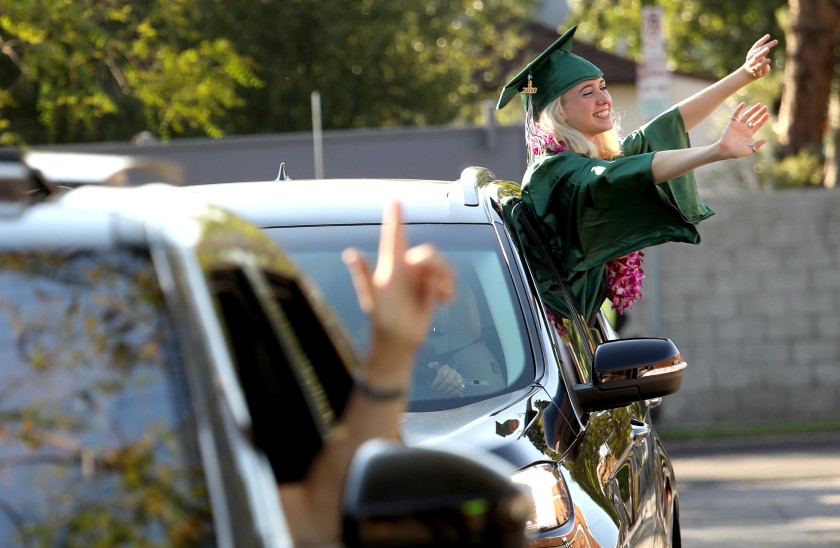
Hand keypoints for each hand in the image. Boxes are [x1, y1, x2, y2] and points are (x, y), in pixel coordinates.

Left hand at [343, 201, 455, 354]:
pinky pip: (448, 280)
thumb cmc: (381, 318)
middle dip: (436, 264)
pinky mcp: (432, 290)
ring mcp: (420, 279)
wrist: (397, 342)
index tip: (395, 200)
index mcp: (392, 266)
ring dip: (445, 278)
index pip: (394, 236)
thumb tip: (351, 254)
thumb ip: (364, 274)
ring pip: (441, 266)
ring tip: (442, 295)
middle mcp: (407, 269)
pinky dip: (449, 288)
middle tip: (436, 282)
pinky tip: (446, 300)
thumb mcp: (372, 296)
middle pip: (429, 253)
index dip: (395, 219)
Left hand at [427, 362, 464, 395]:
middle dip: (441, 387)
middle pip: (448, 381)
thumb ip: (432, 366)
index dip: (437, 382)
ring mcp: (459, 377)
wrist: (444, 379)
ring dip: (447, 391)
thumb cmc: (436, 376)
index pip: (442, 374)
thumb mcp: (432, 370)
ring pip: (454, 385)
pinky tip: (448, 394)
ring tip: (442, 392)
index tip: (433, 386)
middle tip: (437, 390)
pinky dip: (454, 392)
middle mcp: (453, 371)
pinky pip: (460, 389)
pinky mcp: (462, 383)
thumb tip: (436, 364)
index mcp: (445, 368)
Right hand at [719, 102, 768, 157]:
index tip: (768, 114)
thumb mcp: (749, 150)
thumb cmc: (735, 152)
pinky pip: (735, 115)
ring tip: (759, 104)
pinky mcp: (731, 124)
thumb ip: (757, 145)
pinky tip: (743, 103)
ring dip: (753, 110)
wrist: (725, 151)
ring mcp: (738, 126)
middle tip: (766, 107)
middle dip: (759, 113)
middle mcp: (744, 129)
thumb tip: (765, 140)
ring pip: (747, 115)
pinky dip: (738, 109)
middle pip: (753, 119)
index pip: (757, 125)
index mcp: (748, 134)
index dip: (762, 120)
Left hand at [742, 34, 777, 79]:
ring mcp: (750, 56)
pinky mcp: (751, 51)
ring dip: (767, 45)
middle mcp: (751, 62)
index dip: (763, 63)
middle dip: (761, 53)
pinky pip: (757, 45)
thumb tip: (767, 60)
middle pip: (756, 57)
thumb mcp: (762, 74)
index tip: (769, 60)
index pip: (758, 66)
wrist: (747, 71)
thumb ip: (766, 70)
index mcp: (753, 69)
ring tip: (776, 41)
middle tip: (767, 49)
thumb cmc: (757, 73)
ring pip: (758, 49)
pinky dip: (762, 40)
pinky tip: (768, 35)